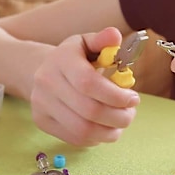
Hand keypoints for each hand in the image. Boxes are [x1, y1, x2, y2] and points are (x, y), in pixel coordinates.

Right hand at [30, 27, 139, 146]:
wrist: (40, 70)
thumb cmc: (74, 57)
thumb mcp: (88, 42)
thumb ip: (103, 40)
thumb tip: (115, 36)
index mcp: (61, 59)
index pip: (88, 83)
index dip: (115, 96)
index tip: (134, 98)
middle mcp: (46, 82)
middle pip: (88, 110)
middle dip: (118, 116)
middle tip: (131, 113)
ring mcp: (41, 104)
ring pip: (82, 130)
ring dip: (110, 131)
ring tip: (121, 122)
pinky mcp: (42, 122)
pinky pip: (75, 139)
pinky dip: (96, 138)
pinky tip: (105, 128)